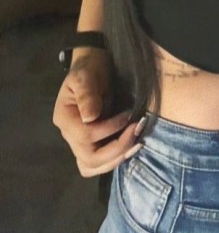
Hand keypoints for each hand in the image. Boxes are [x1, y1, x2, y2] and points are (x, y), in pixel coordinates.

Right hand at [52, 48, 141, 176]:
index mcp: (65, 119)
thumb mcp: (86, 75)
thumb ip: (87, 94)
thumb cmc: (89, 68)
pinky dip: (113, 160)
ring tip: (137, 144)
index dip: (110, 129)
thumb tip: (90, 118)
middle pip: (89, 158)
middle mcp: (69, 135)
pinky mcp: (91, 144)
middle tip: (138, 133)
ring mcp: (78, 142)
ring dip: (116, 159)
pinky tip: (130, 148)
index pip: (86, 136)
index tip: (129, 115)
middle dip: (117, 149)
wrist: (94, 65)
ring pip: (92, 167)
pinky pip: (98, 164)